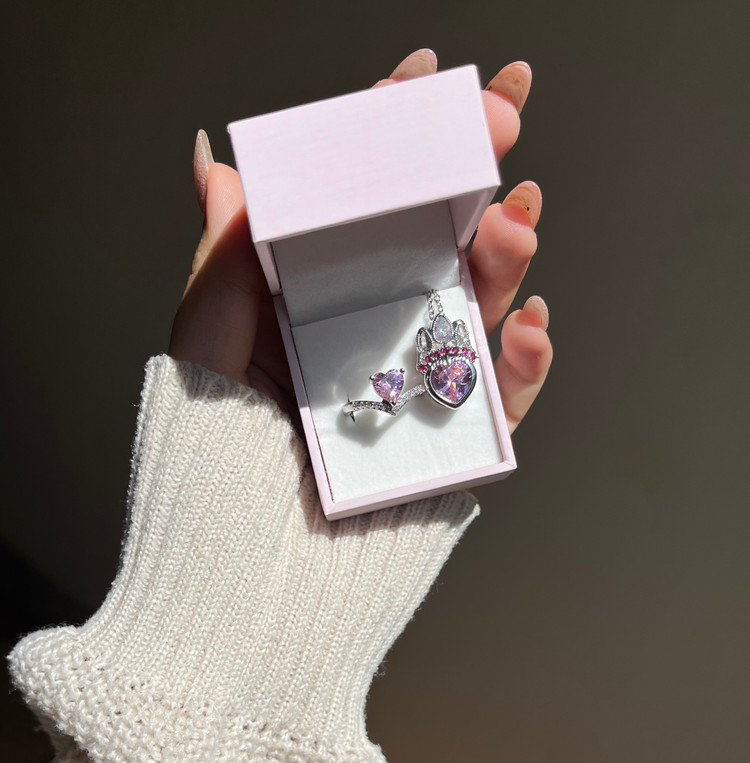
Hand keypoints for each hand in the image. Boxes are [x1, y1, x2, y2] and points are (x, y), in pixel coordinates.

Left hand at [169, 49, 552, 432]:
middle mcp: (382, 317)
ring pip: (485, 302)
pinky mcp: (448, 425)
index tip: (430, 77)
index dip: (402, 136)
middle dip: (480, 172)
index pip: (374, 198)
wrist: (241, 524)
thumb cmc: (213, 426)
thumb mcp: (211, 321)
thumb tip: (213, 157)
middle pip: (445, 235)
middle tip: (501, 120)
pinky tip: (533, 326)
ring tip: (517, 220)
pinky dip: (528, 361)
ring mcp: (420, 368)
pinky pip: (503, 392)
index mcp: (331, 284)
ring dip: (512, 254)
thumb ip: (227, 243)